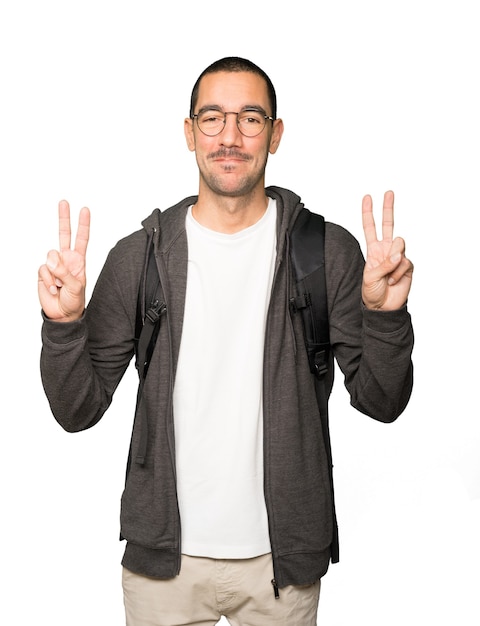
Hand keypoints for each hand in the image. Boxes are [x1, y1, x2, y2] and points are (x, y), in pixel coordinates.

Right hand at [38, 200, 89, 321]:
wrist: (62, 314)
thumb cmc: (74, 301)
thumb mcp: (76, 287)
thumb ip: (65, 273)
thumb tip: (51, 260)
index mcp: (79, 261)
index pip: (81, 239)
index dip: (83, 225)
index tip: (85, 210)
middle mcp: (66, 259)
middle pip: (64, 234)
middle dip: (64, 218)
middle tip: (64, 202)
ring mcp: (54, 265)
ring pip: (50, 256)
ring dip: (55, 273)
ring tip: (60, 286)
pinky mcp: (43, 272)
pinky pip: (43, 270)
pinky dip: (48, 281)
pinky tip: (53, 289)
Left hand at [361, 191, 412, 310]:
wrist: (383, 307)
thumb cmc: (372, 292)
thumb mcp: (370, 277)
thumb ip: (383, 263)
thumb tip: (398, 254)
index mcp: (373, 249)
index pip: (370, 228)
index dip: (368, 213)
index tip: (367, 197)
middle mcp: (386, 249)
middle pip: (388, 224)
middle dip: (388, 208)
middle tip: (388, 192)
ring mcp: (398, 256)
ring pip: (399, 244)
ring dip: (392, 259)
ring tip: (388, 274)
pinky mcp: (408, 265)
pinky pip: (405, 262)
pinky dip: (398, 272)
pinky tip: (394, 281)